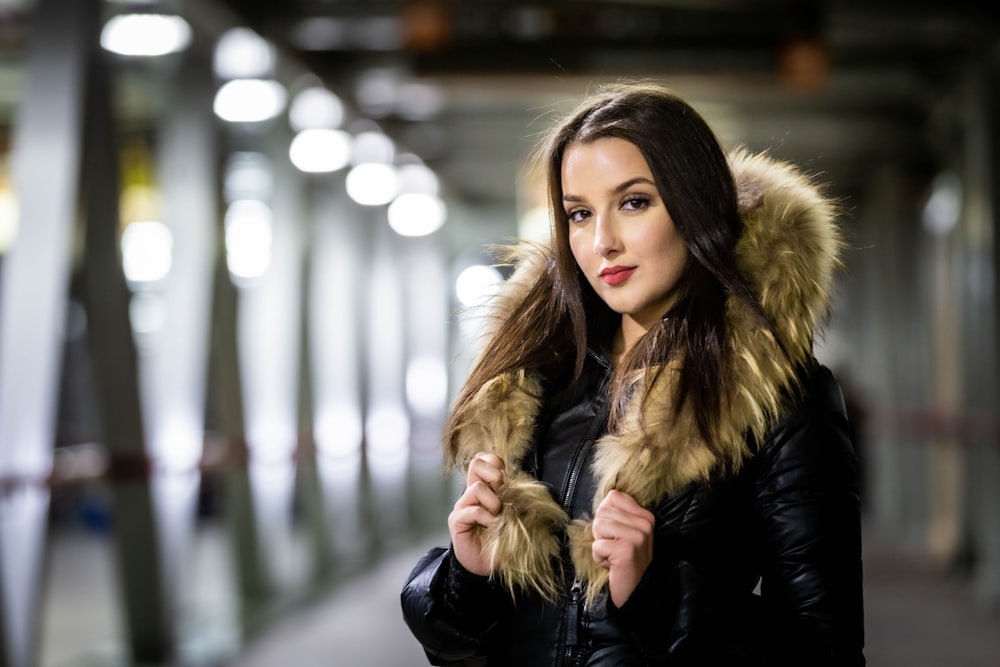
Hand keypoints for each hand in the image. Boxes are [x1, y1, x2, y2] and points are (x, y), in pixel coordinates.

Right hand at [448, 452, 505, 575]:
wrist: (485, 565)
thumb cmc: (500, 540)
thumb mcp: (512, 515)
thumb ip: (514, 499)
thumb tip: (526, 486)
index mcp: (485, 488)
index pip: (484, 459)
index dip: (496, 462)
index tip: (506, 477)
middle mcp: (471, 494)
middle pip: (476, 464)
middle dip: (494, 475)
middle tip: (502, 493)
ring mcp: (463, 506)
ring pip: (476, 487)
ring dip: (493, 502)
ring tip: (498, 517)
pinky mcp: (457, 521)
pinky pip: (472, 511)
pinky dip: (487, 518)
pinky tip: (492, 527)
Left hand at [591, 490, 655, 607]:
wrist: (636, 592)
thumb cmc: (624, 562)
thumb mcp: (625, 533)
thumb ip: (616, 515)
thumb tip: (601, 501)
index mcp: (645, 515)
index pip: (613, 496)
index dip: (606, 515)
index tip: (616, 535)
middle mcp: (645, 523)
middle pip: (602, 511)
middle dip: (601, 532)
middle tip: (615, 548)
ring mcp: (638, 536)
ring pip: (598, 526)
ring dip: (600, 545)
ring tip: (614, 556)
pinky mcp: (627, 550)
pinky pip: (597, 545)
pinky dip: (599, 558)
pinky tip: (612, 565)